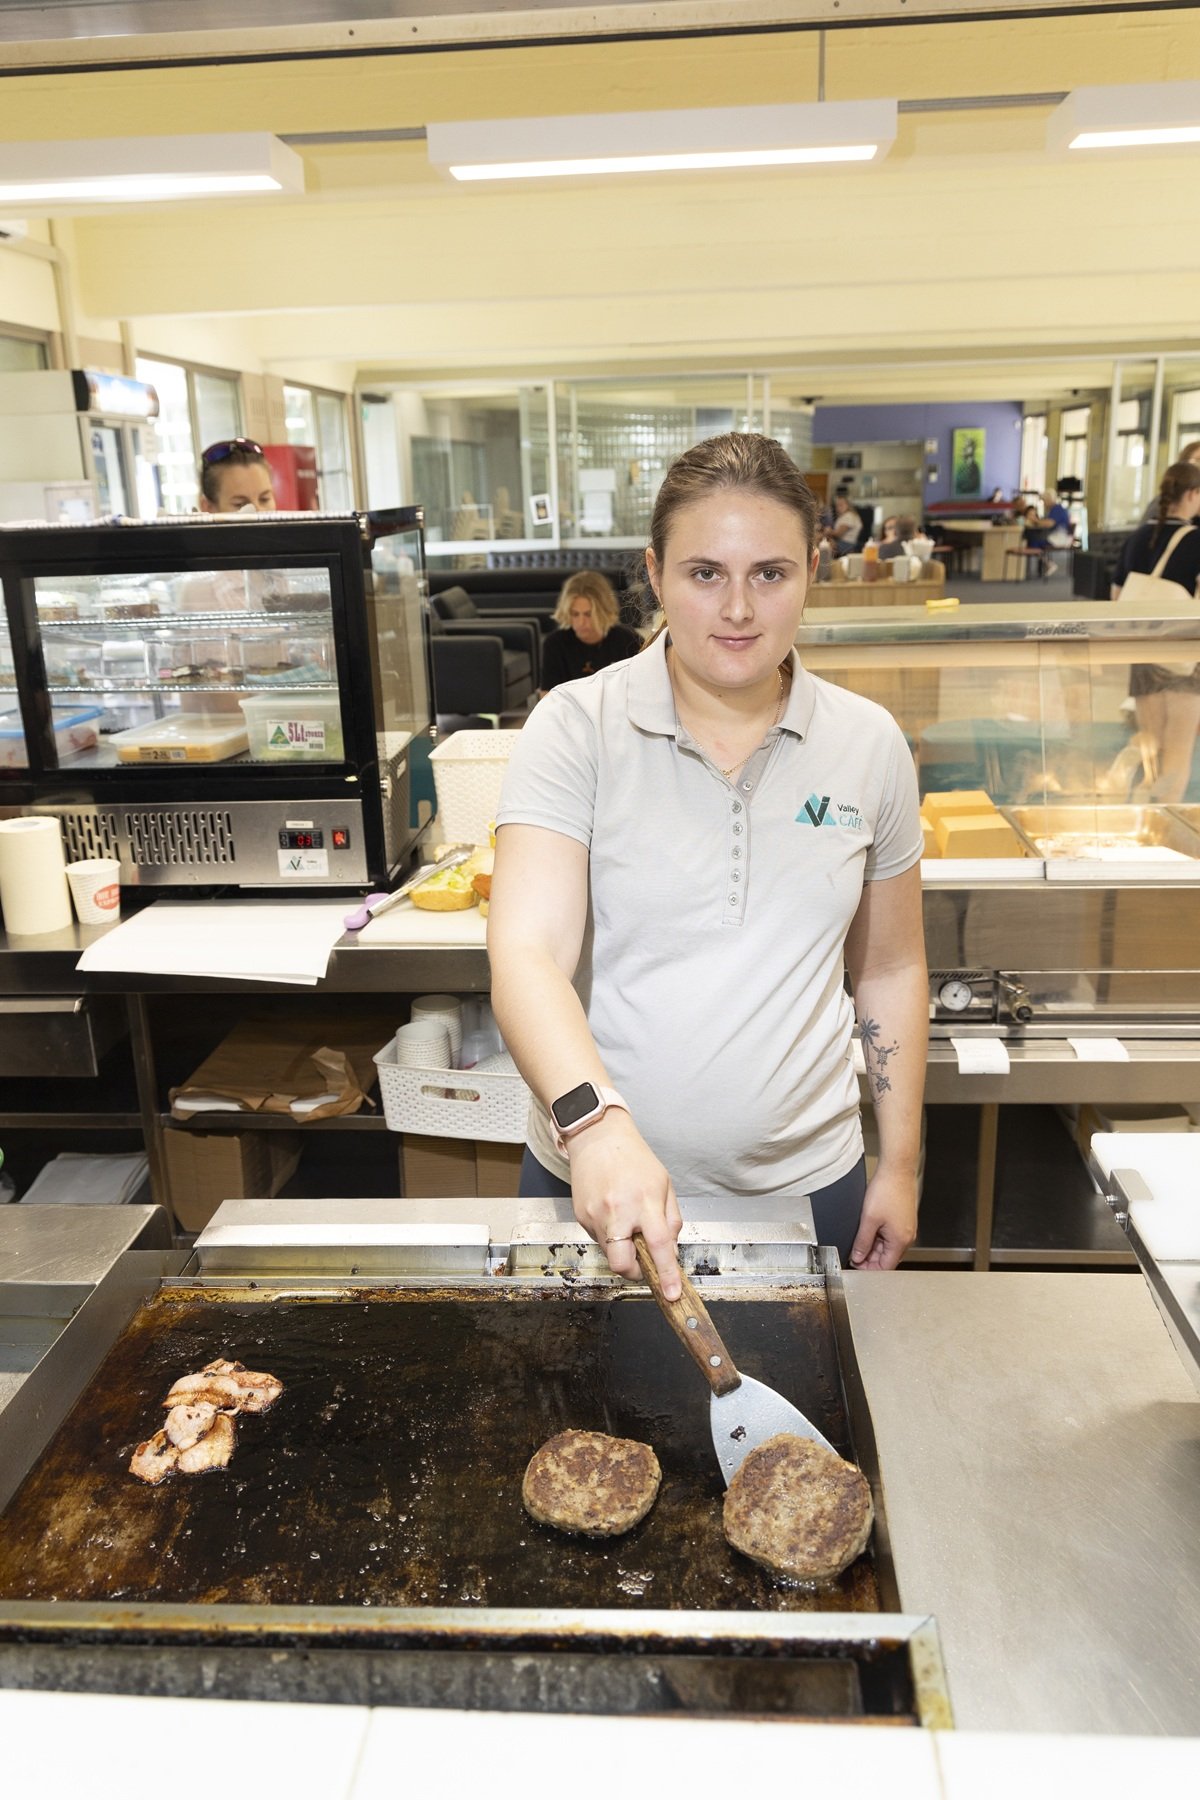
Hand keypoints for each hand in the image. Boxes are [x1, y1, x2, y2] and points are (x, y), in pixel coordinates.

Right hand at [566, 1112, 682, 1298]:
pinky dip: (610, 1236)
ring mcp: (595, 1215)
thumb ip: (671, 1220)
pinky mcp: (581, 1217)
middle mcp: (618, 1211)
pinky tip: (613, 1215)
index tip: (671, 1294)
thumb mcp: (664, 1184)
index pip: (659, 1246)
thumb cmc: (634, 1159)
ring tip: (627, 1225)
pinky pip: (598, 1240)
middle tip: (644, 1264)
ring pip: (610, 1254)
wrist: (597, 1138)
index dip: (666, 1274)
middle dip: (635, 1273)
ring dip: (622, 1250)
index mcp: (644, 1201)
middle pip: (622, 1264)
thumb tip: (671, 1252)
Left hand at [848, 1165, 918, 1270]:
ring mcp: (906, 1229)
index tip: (855, 1264)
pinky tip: (868, 1229)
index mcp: (900, 1241)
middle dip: (870, 1258)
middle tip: (854, 1252)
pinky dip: (879, 1237)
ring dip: (873, 1246)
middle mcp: (907, 1237)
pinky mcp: (904, 1220)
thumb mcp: (868, 1219)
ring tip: (859, 1238)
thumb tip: (858, 1257)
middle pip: (887, 1258)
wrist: (898, 1170)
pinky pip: (891, 1236)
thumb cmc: (887, 1190)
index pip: (885, 1267)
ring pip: (888, 1247)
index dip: (869, 1269)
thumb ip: (862, 1242)